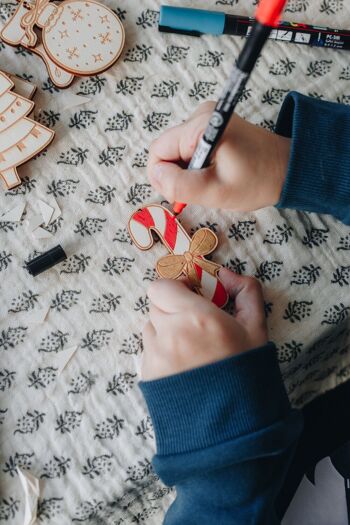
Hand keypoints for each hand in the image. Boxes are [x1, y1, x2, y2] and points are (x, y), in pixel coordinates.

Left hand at [142, 268, 267, 380]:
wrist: (233, 425)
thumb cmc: (248, 374)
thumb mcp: (256, 330)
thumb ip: (246, 292)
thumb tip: (226, 274)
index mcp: (197, 316)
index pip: (161, 286)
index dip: (175, 287)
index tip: (190, 295)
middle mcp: (171, 332)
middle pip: (155, 305)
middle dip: (172, 307)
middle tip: (193, 322)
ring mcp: (155, 355)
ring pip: (150, 328)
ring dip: (165, 330)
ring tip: (190, 349)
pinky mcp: (147, 375)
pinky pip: (148, 351)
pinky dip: (162, 353)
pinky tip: (183, 368)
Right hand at [147, 102, 290, 211]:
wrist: (288, 168)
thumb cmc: (256, 181)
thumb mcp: (215, 191)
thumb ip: (180, 185)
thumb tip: (155, 175)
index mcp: (200, 127)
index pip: (158, 151)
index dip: (164, 177)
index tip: (184, 193)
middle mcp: (200, 115)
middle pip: (166, 150)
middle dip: (178, 174)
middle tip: (201, 190)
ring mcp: (206, 118)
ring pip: (177, 151)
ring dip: (188, 171)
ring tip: (213, 180)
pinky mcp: (212, 125)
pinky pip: (189, 148)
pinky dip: (197, 164)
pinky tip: (217, 171)